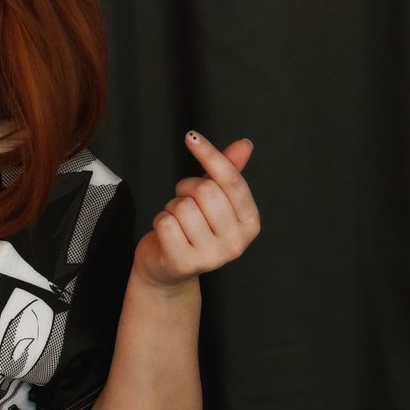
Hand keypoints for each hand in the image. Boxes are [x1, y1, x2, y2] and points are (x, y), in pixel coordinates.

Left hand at [133, 132, 259, 286]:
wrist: (168, 271)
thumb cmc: (191, 232)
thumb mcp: (213, 201)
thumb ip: (227, 173)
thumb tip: (244, 145)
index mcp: (250, 223)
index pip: (232, 181)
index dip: (210, 155)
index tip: (192, 137)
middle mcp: (236, 243)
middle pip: (206, 191)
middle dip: (187, 188)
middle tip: (184, 200)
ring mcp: (212, 256)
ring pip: (183, 207)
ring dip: (172, 207)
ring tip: (177, 222)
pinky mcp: (184, 263)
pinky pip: (166, 223)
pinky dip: (160, 221)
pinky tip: (167, 235)